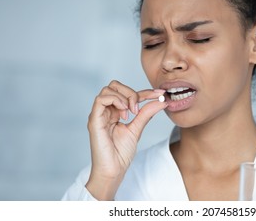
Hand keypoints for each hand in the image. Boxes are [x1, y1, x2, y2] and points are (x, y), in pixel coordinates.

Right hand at [85, 80, 166, 199]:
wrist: (114, 170)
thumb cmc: (121, 153)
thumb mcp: (137, 129)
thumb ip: (146, 113)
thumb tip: (161, 101)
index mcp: (115, 112)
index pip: (129, 94)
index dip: (145, 92)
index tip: (160, 94)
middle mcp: (105, 111)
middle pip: (115, 85)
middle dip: (131, 92)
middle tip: (138, 108)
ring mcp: (99, 114)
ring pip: (108, 89)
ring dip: (124, 97)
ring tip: (131, 112)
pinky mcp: (94, 120)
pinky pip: (101, 99)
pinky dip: (116, 101)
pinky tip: (124, 113)